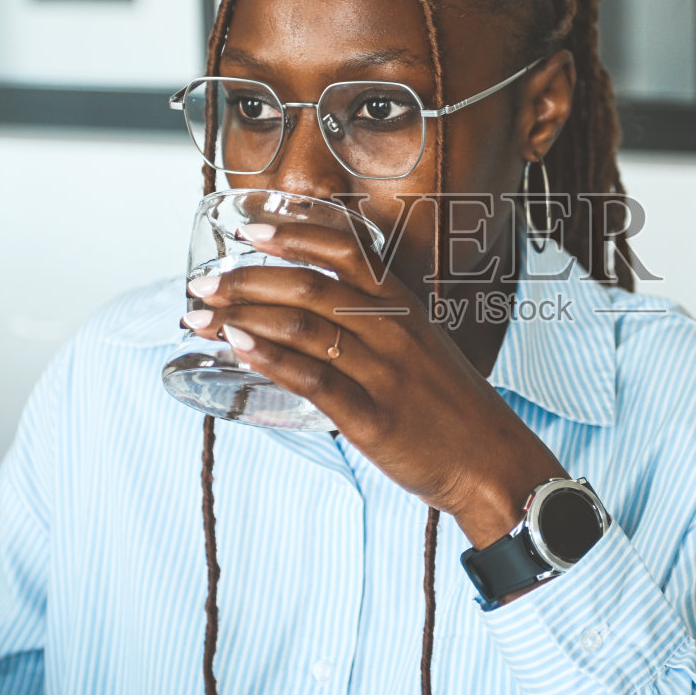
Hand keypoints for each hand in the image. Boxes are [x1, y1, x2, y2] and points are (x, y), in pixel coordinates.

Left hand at [183, 221, 565, 548]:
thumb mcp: (423, 349)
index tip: (248, 228)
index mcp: (404, 308)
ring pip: (303, 327)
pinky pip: (314, 379)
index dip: (293, 234)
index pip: (344, 251)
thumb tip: (315, 315)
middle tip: (202, 284)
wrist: (495, 466)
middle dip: (245, 280)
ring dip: (243, 318)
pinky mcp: (373, 418)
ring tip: (200, 319)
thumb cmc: (454, 410)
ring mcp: (383, 373)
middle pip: (308, 287)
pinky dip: (270, 359)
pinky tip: (239, 348)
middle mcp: (392, 331)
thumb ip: (377, 327)